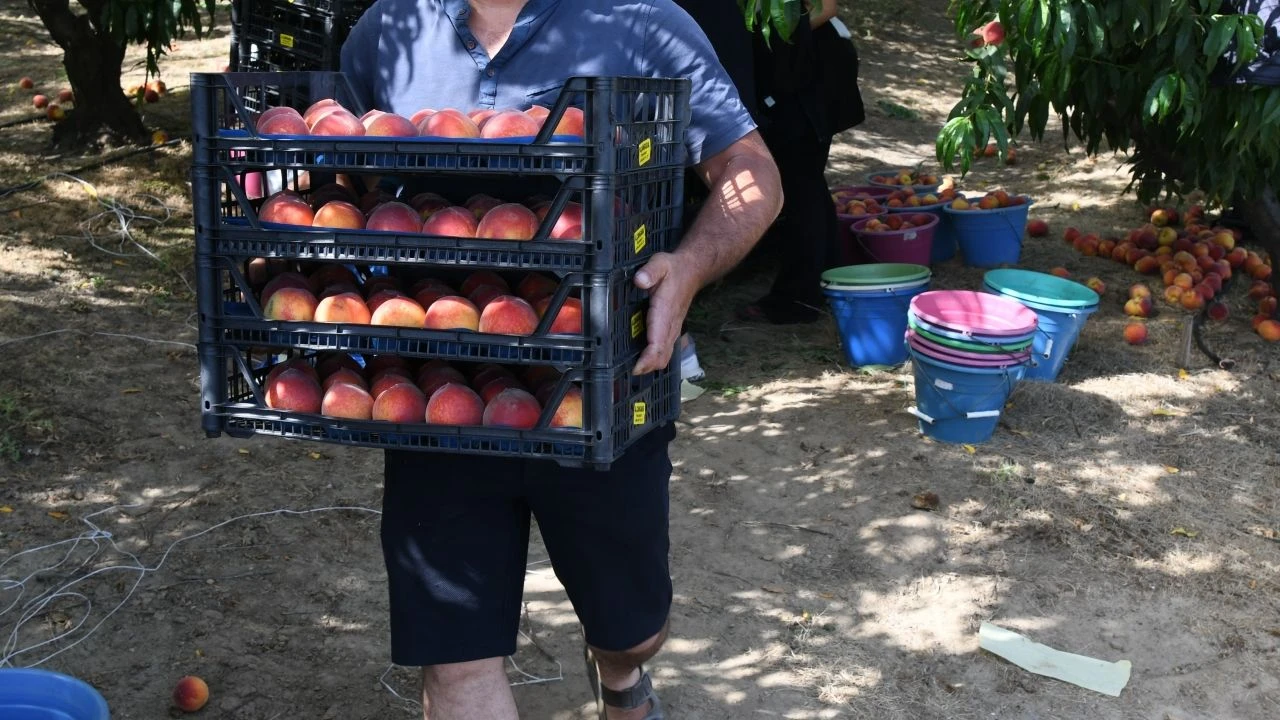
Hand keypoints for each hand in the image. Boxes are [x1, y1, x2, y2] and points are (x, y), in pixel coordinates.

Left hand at [632, 252, 699, 374]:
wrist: (692, 271)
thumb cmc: (674, 269)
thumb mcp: (660, 263)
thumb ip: (650, 271)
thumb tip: (640, 281)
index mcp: (665, 312)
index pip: (658, 343)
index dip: (647, 359)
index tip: (636, 368)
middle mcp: (670, 325)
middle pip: (661, 356)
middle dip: (647, 368)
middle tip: (628, 372)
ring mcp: (672, 329)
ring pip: (664, 356)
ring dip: (651, 366)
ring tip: (633, 369)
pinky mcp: (672, 330)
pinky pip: (665, 351)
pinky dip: (655, 360)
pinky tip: (643, 360)